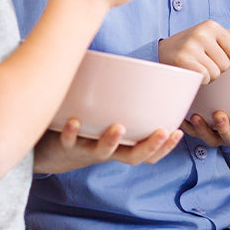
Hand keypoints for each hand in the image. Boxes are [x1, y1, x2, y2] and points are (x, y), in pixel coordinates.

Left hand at [33, 118, 181, 173]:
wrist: (52, 152)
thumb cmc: (89, 131)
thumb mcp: (110, 122)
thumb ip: (127, 105)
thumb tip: (148, 72)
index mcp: (122, 148)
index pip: (149, 153)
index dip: (165, 147)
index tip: (178, 131)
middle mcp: (108, 152)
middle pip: (133, 157)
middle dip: (150, 146)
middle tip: (162, 132)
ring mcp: (87, 149)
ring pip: (102, 151)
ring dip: (111, 141)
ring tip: (119, 127)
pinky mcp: (65, 145)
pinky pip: (69, 141)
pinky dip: (72, 132)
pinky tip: (75, 121)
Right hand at [159, 21, 229, 83]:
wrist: (158, 51)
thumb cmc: (190, 45)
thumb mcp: (213, 36)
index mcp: (211, 25)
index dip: (225, 57)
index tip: (211, 53)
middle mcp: (202, 33)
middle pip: (225, 65)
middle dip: (215, 67)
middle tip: (200, 61)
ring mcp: (191, 46)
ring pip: (215, 73)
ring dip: (207, 75)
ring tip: (195, 66)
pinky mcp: (183, 60)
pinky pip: (204, 78)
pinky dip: (199, 80)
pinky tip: (189, 71)